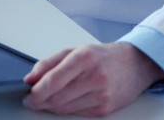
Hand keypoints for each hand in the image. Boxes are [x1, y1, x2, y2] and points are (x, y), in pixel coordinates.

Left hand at [22, 42, 163, 116]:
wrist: (136, 64)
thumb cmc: (103, 56)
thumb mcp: (75, 50)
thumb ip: (49, 63)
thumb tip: (30, 79)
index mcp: (84, 57)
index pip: (53, 80)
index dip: (36, 92)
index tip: (27, 96)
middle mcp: (94, 77)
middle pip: (57, 98)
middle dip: (40, 102)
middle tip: (31, 101)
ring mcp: (102, 95)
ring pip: (65, 109)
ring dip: (50, 107)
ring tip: (45, 101)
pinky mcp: (105, 109)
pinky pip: (77, 114)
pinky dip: (66, 110)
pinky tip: (63, 103)